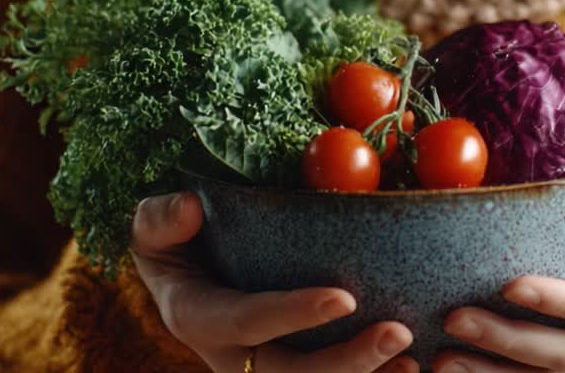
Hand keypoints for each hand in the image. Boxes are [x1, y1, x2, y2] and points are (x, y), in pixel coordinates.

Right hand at [133, 192, 417, 372]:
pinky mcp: (289, 367)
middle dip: (345, 362)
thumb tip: (190, 208)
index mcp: (198, 318)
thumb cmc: (172, 242)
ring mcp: (261, 367)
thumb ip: (161, 219)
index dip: (294, 314)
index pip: (249, 321)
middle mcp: (231, 355)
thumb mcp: (151, 228)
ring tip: (413, 360)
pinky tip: (409, 369)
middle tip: (397, 333)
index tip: (344, 298)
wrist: (179, 273)